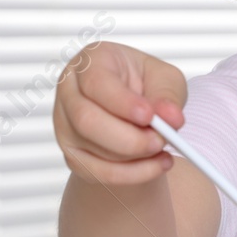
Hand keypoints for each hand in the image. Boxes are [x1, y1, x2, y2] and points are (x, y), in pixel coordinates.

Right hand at [53, 40, 187, 185]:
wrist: (134, 111)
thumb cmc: (146, 86)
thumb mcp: (165, 79)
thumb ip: (168, 96)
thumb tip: (171, 119)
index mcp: (90, 62)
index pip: (96, 82)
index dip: (122, 102)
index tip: (149, 116)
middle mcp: (69, 91)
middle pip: (86, 120)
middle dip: (129, 137)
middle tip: (160, 140)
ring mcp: (65, 125)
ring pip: (93, 149)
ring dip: (135, 156)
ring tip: (162, 149)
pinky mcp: (73, 154)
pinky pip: (98, 173)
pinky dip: (132, 174)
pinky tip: (156, 164)